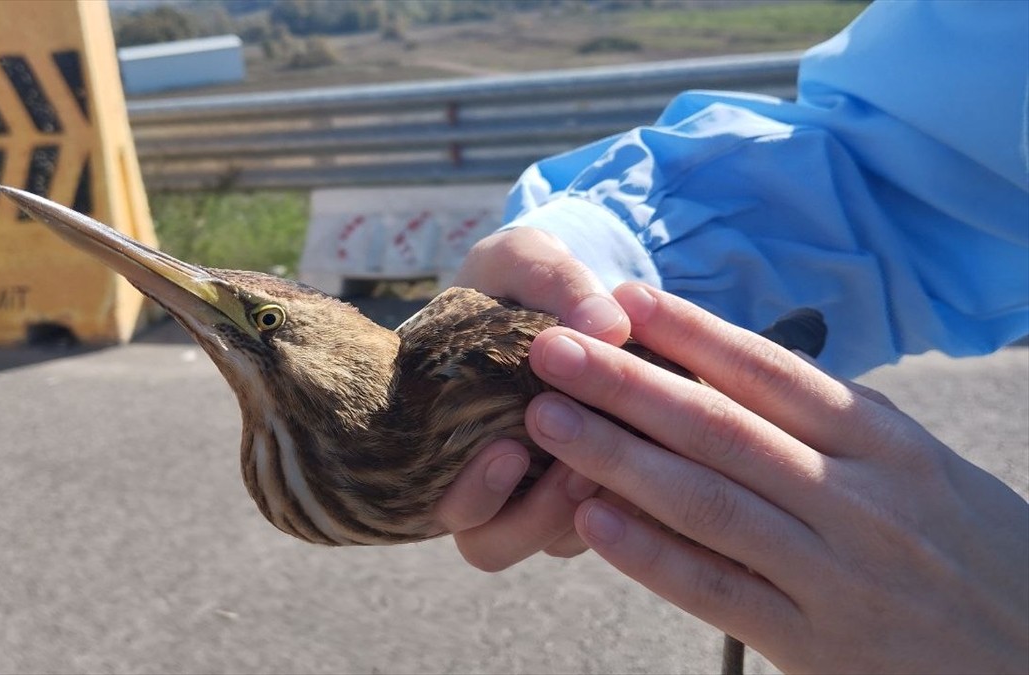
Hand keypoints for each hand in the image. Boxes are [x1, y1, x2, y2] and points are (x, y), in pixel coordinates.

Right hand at [434, 227, 632, 569]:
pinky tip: (663, 441)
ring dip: (588, 504)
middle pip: (493, 544)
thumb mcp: (525, 260)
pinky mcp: (603, 487)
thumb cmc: (522, 279)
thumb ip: (553, 281)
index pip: (446, 509)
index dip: (474, 496)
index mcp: (444, 438)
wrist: (564, 287)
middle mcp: (488, 479)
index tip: (509, 451)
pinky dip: (638, 489)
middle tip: (574, 468)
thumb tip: (608, 324)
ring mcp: (541, 490)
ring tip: (623, 450)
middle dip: (533, 515)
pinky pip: (619, 516)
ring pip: (559, 539)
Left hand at [523, 282, 1028, 673]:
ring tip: (548, 420)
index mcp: (883, 444)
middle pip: (722, 427)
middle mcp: (858, 500)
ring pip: (708, 502)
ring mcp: (835, 576)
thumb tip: (746, 366)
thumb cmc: (972, 553)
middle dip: (626, 382)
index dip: (688, 333)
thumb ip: (839, 422)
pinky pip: (720, 592)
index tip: (620, 299)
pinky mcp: (817, 647)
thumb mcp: (924, 469)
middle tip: (549, 348)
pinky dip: (652, 556)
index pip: (770, 374)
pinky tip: (592, 522)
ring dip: (618, 457)